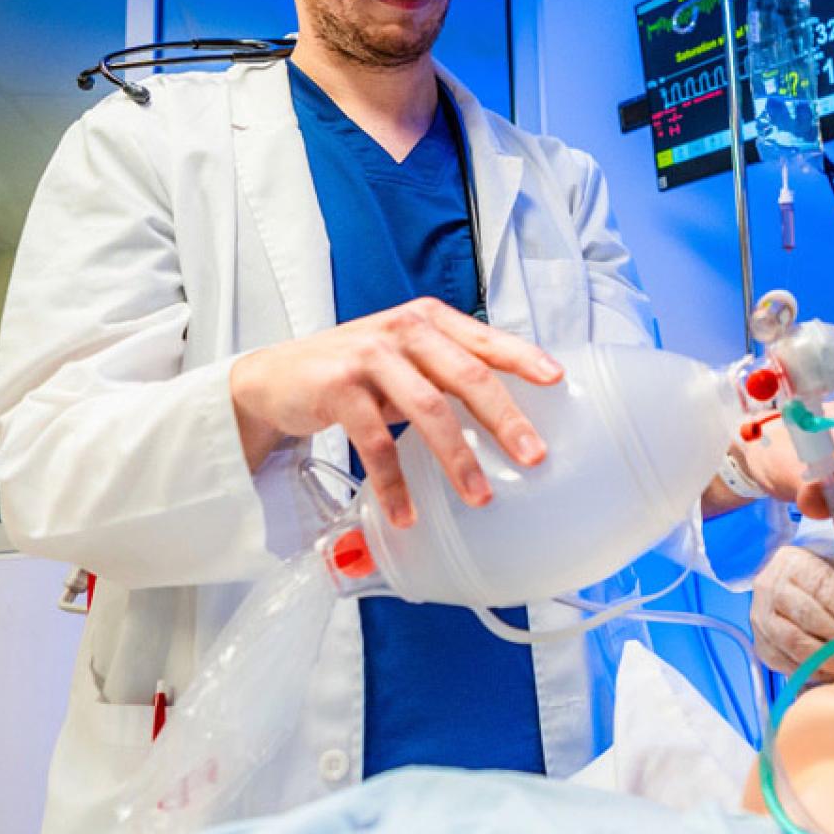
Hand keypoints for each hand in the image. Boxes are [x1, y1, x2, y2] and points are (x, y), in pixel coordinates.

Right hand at [230, 297, 562, 527]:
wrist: (275, 379)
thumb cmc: (355, 372)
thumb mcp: (406, 360)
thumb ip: (450, 370)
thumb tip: (514, 413)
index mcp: (429, 320)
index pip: (485, 339)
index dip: (524, 358)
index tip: (558, 381)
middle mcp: (404, 330)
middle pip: (466, 375)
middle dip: (504, 419)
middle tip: (533, 456)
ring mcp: (369, 356)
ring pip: (428, 408)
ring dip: (457, 458)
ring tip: (479, 496)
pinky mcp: (338, 387)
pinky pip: (376, 441)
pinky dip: (395, 482)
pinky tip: (407, 512)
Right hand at [750, 545, 833, 676]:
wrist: (791, 589)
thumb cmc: (822, 581)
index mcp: (790, 562)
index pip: (821, 585)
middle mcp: (769, 588)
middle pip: (808, 617)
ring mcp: (760, 619)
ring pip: (797, 644)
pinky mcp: (762, 646)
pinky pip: (790, 665)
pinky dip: (819, 672)